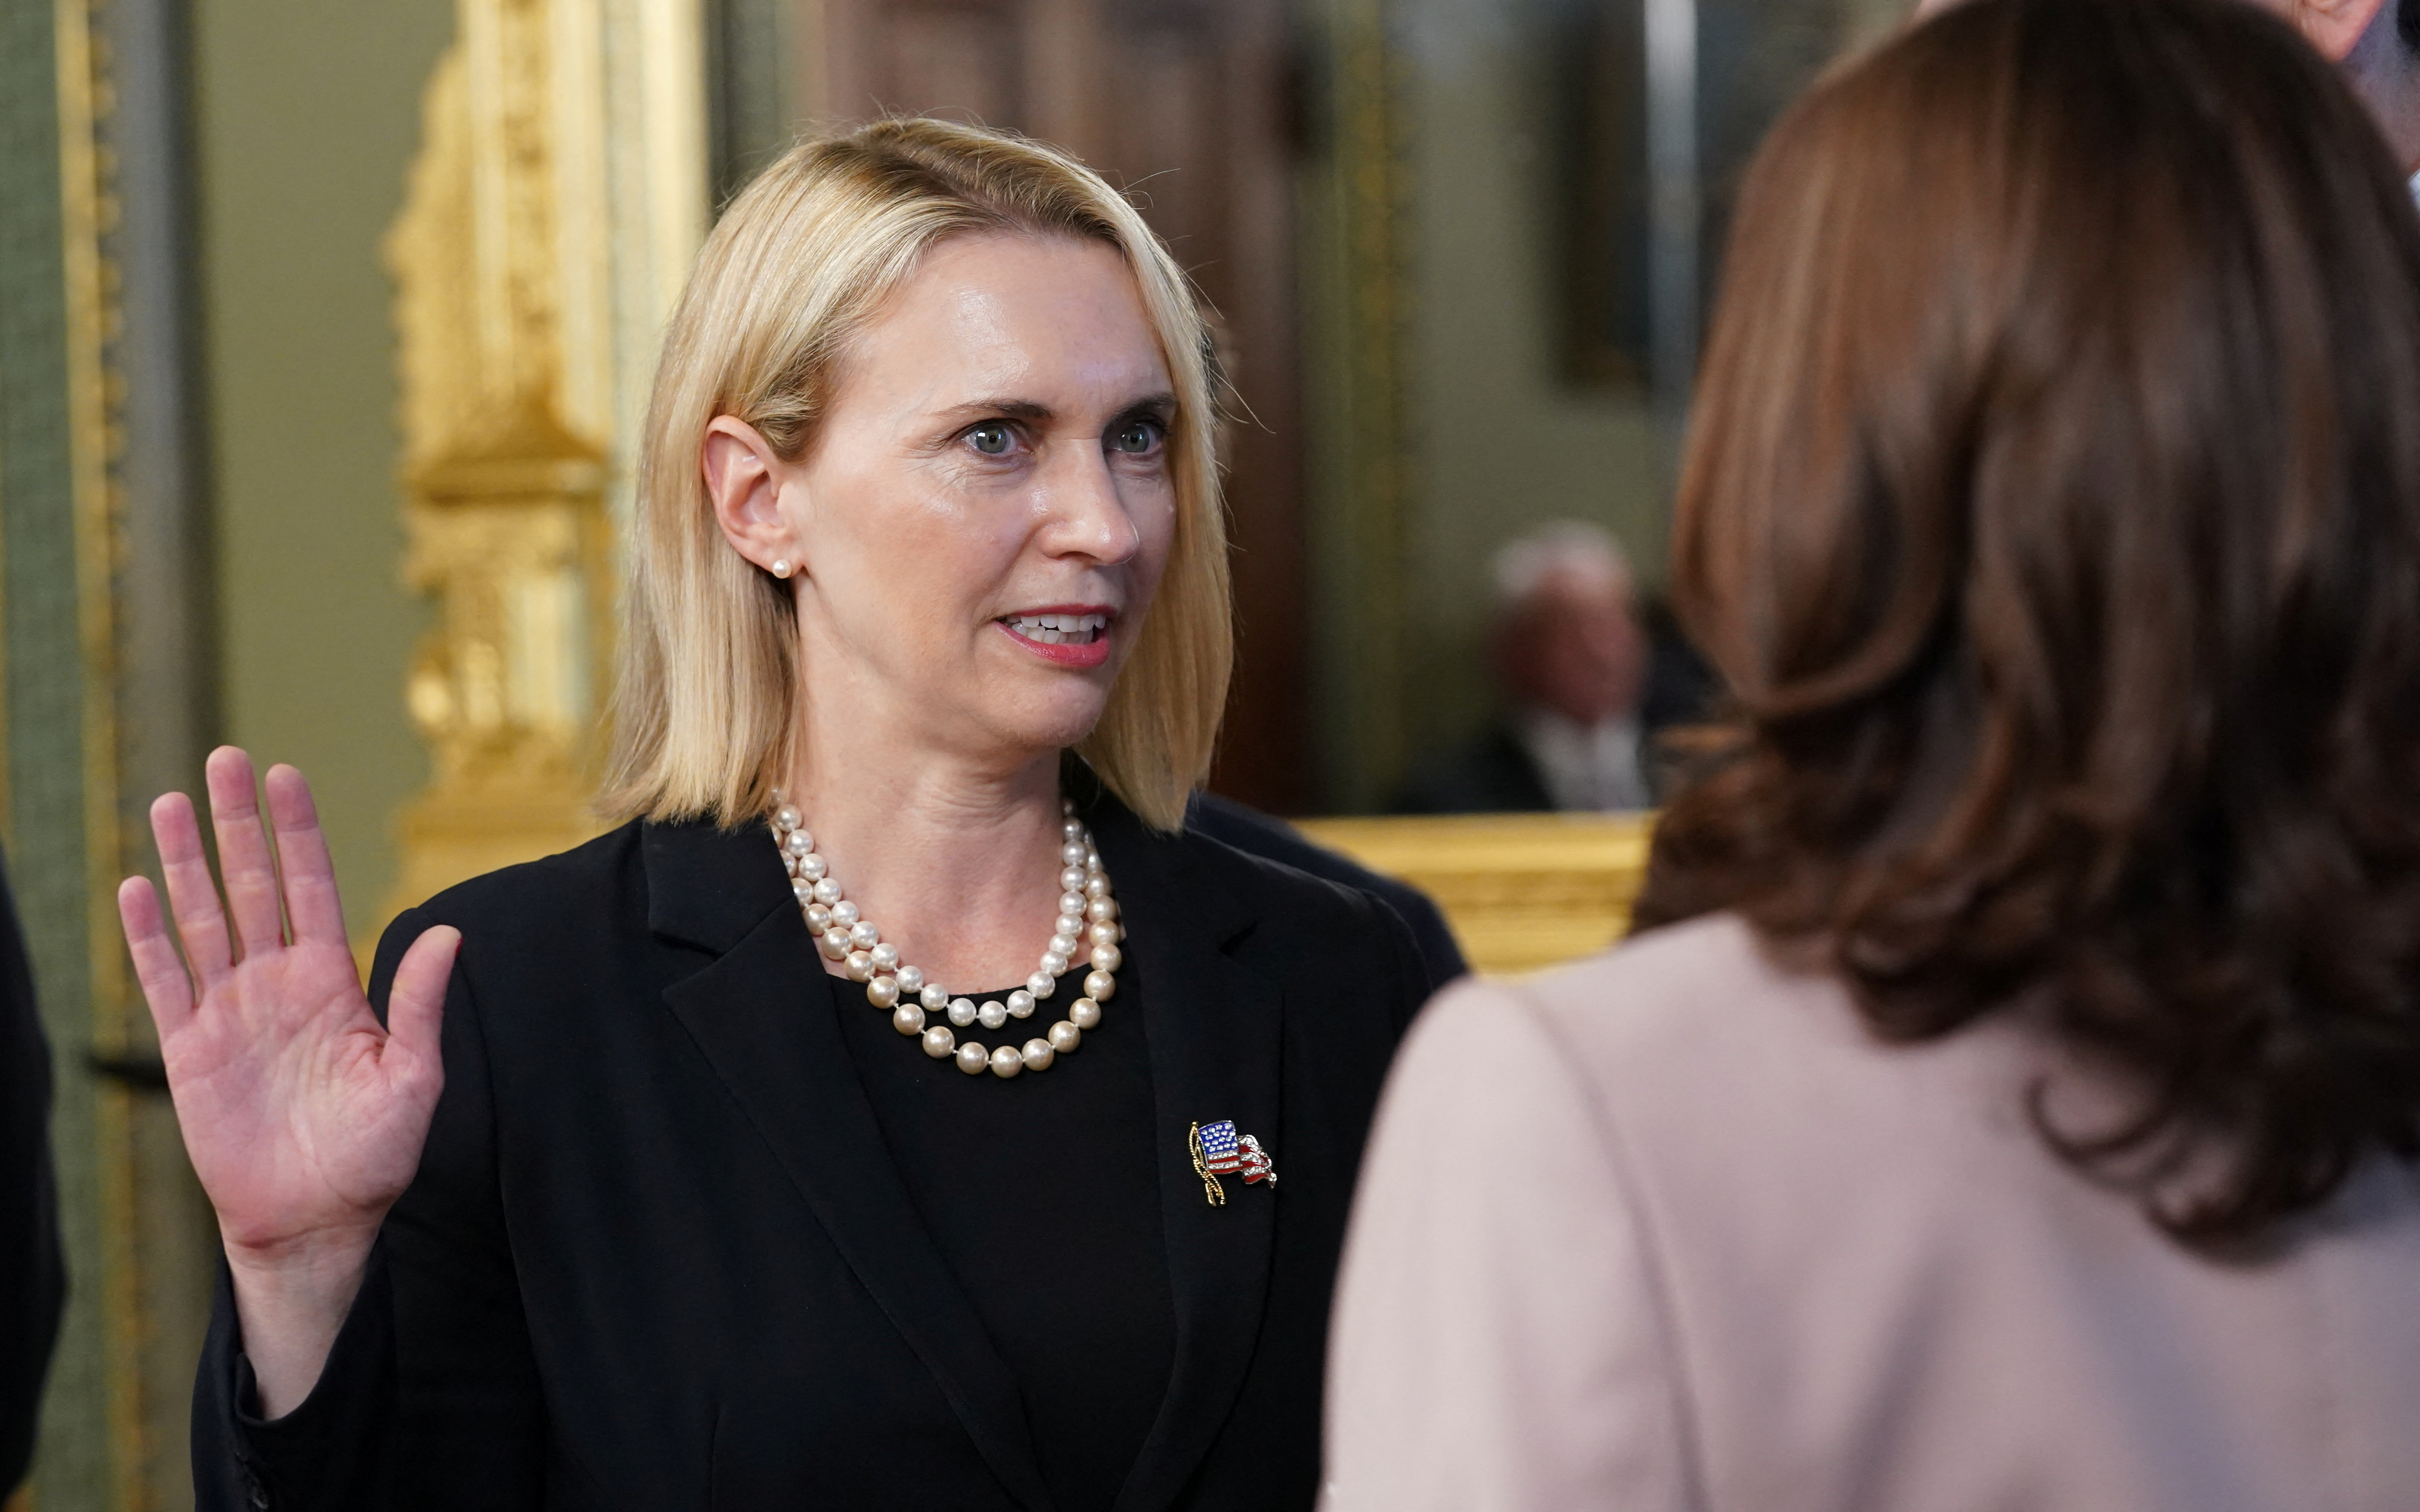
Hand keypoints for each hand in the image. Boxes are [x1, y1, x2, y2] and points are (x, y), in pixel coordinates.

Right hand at [118, 748, 456, 1411]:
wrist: (318, 1219)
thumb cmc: (374, 1155)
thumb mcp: (414, 1078)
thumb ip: (420, 1004)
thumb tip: (451, 932)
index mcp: (332, 982)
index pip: (312, 887)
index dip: (299, 832)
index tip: (286, 775)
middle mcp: (277, 984)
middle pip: (254, 885)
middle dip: (240, 824)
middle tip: (226, 758)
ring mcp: (229, 1012)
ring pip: (203, 919)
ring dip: (187, 862)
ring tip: (172, 801)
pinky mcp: (189, 1050)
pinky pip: (164, 980)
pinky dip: (149, 935)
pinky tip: (139, 885)